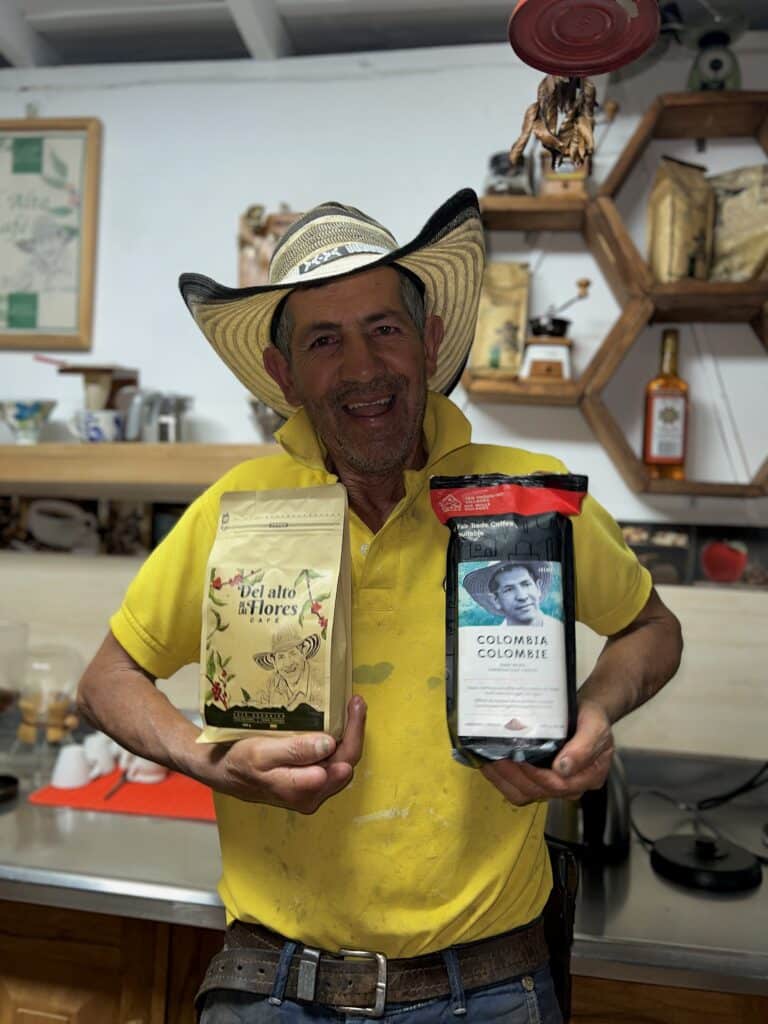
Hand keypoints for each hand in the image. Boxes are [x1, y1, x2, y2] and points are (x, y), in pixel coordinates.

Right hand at [204, 695, 365, 812]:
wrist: (221, 772)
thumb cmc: (239, 761)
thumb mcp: (262, 753)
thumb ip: (295, 751)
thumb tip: (328, 744)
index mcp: (304, 790)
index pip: (343, 760)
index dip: (353, 732)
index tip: (354, 703)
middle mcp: (312, 795)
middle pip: (346, 761)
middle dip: (355, 731)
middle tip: (356, 702)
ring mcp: (310, 791)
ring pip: (340, 762)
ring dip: (347, 736)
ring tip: (350, 708)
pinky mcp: (306, 783)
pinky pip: (329, 762)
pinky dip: (336, 742)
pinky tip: (335, 724)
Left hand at [480, 699, 613, 805]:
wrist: (586, 713)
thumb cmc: (592, 719)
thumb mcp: (595, 727)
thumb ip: (584, 748)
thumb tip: (563, 768)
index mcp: (588, 776)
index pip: (560, 785)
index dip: (538, 776)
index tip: (521, 760)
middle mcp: (570, 786)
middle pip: (539, 790)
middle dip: (515, 776)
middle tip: (497, 757)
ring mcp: (553, 784)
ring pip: (525, 793)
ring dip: (504, 779)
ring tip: (490, 760)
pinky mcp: (538, 780)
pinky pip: (518, 789)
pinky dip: (501, 780)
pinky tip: (490, 765)